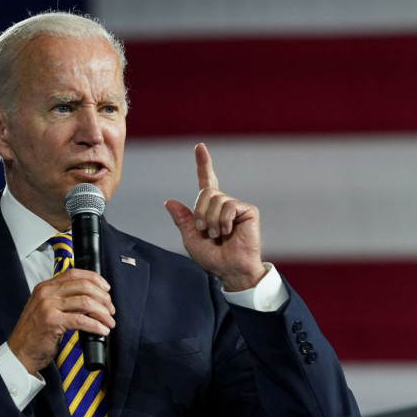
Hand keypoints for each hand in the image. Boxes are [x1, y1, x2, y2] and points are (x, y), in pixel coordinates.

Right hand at [7, 269, 114, 373]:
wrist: (19, 353)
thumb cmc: (35, 334)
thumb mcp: (46, 309)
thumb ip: (63, 300)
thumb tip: (91, 298)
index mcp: (45, 287)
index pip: (74, 273)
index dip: (95, 279)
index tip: (106, 289)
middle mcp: (46, 293)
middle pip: (83, 286)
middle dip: (103, 298)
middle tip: (111, 309)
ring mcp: (48, 306)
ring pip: (85, 302)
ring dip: (102, 313)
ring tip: (109, 322)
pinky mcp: (51, 321)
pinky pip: (81, 320)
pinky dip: (95, 325)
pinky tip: (102, 330)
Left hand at [165, 143, 266, 291]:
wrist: (230, 269)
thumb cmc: (212, 257)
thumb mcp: (191, 238)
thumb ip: (182, 220)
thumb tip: (168, 201)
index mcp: (209, 208)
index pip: (206, 181)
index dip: (203, 164)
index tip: (200, 147)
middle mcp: (223, 203)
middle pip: (205, 192)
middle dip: (200, 213)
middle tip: (206, 231)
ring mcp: (236, 206)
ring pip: (216, 199)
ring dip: (211, 220)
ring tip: (218, 235)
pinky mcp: (248, 210)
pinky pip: (228, 206)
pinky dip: (223, 222)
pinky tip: (229, 232)